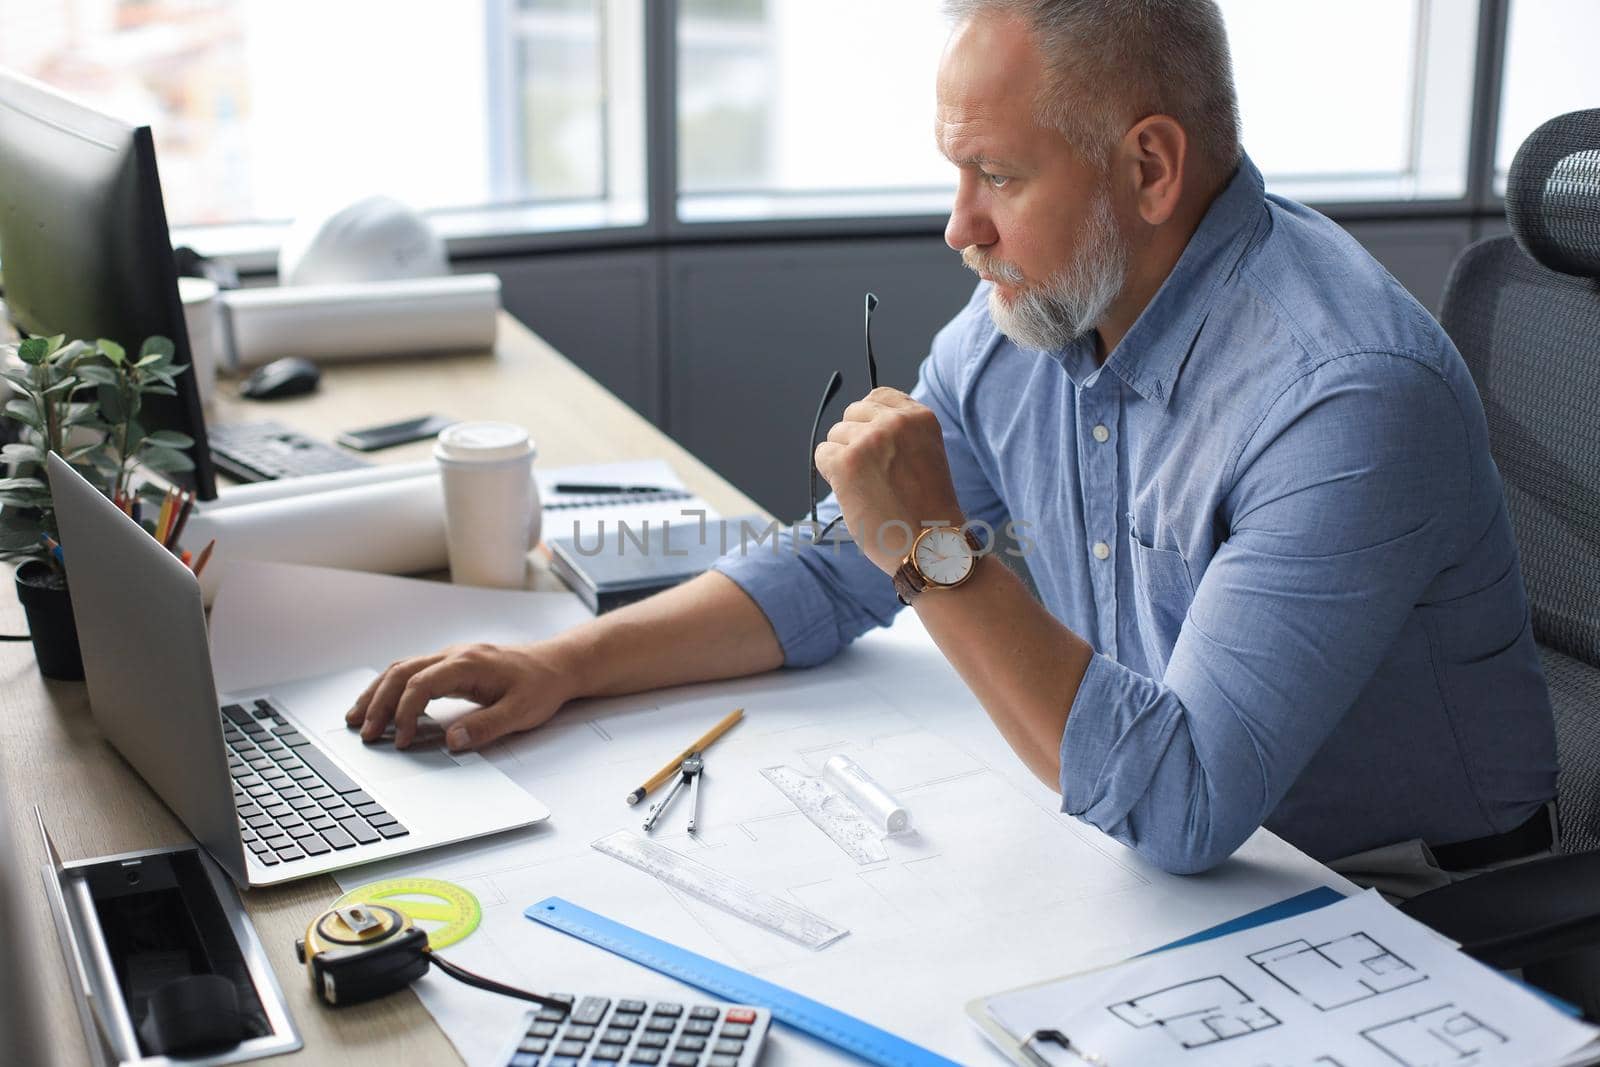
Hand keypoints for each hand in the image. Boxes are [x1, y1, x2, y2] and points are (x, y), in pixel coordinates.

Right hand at [345, 641, 577, 750]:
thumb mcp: (522, 712)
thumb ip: (487, 726)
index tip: (401, 740)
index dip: (405, 713)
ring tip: (356, 718)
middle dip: (378, 702)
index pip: (421, 684)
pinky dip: (391, 689)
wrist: (557, 664)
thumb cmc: (541, 685)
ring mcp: (451, 658)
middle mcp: (454, 655)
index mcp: (468, 663)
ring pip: (401, 669)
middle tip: (364, 733)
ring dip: (377, 693)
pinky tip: (382, 707)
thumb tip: (451, 741)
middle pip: (401, 672)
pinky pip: (412, 672)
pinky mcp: (452, 666)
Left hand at [813, 387, 963, 573]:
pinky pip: (822, 455)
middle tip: (872, 474)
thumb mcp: (924, 455)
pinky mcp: (846, 462)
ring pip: (835, 436)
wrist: (929, 546)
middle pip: (852, 413)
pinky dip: (831, 475)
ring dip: (843, 461)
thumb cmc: (925, 509)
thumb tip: (856, 421)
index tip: (875, 445)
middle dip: (854, 440)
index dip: (869, 420)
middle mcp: (895, 422)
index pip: (878, 396)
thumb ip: (899, 434)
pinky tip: (854, 494)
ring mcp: (870, 440)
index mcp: (920, 417)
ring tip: (869, 488)